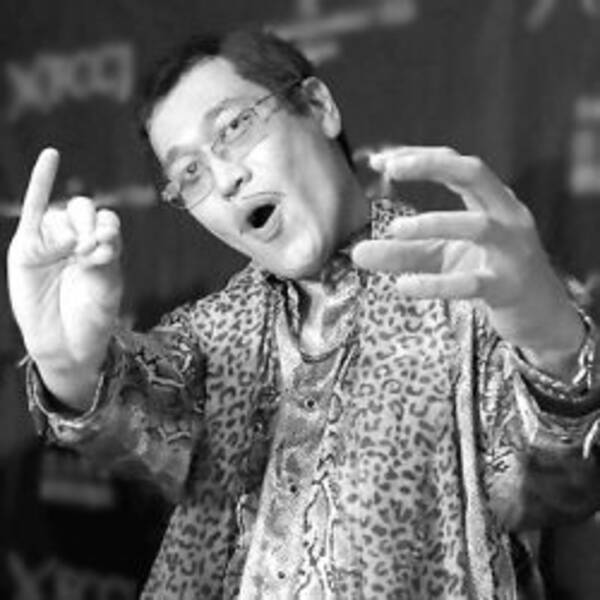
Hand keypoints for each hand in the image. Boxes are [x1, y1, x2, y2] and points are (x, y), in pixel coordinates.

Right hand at [7, 148, 122, 406]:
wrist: (67, 345)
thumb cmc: (93, 318)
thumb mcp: (108, 287)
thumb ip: (107, 258)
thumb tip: (99, 232)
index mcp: (101, 247)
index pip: (106, 222)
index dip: (107, 230)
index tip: (104, 252)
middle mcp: (77, 240)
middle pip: (84, 210)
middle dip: (88, 225)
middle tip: (88, 250)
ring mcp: (51, 242)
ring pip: (61, 215)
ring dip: (69, 227)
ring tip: (73, 252)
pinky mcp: (27, 248)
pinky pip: (34, 208)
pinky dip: (41, 181)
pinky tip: (50, 157)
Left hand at [351, 146, 583, 374]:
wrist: (540, 314)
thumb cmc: (487, 272)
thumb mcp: (440, 258)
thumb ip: (400, 252)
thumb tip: (355, 253)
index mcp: (492, 200)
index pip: (455, 164)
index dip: (418, 157)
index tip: (379, 161)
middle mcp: (507, 215)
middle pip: (473, 173)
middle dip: (431, 165)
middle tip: (391, 168)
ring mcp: (512, 250)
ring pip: (476, 225)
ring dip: (432, 223)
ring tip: (393, 229)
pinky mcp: (508, 287)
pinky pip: (471, 282)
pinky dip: (436, 284)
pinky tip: (403, 286)